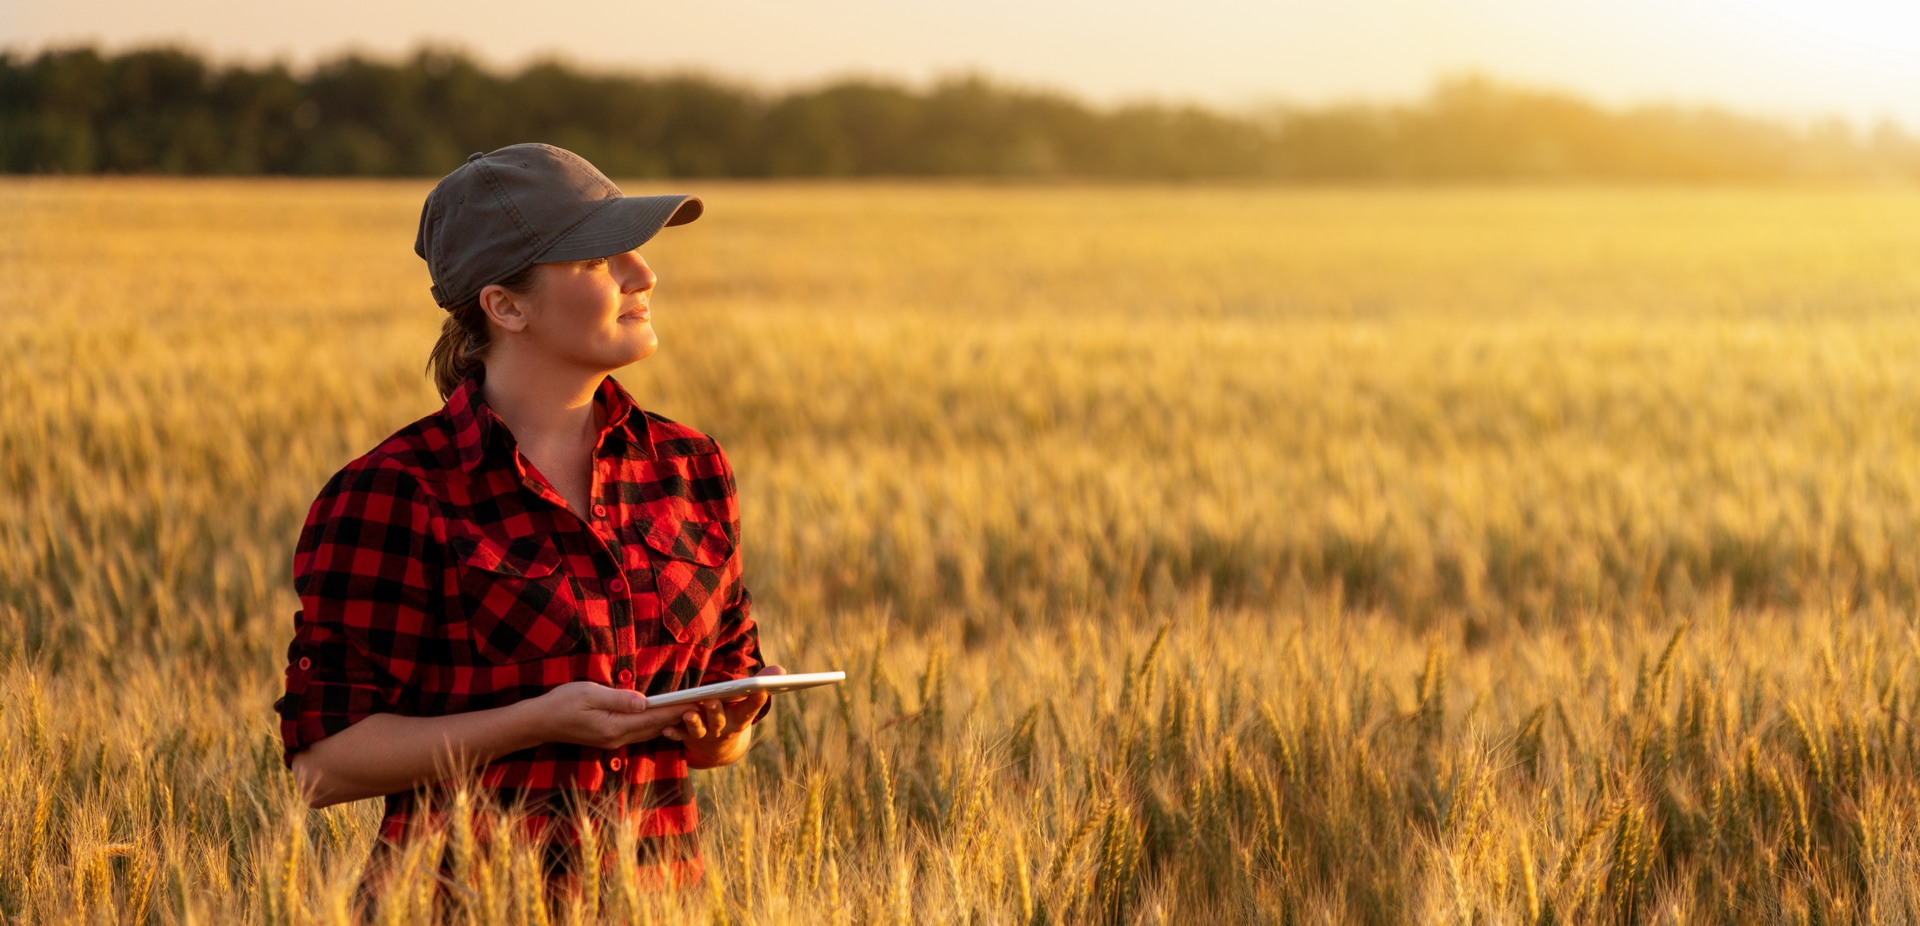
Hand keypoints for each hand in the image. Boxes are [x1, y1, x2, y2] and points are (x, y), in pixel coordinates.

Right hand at [529, 681, 692, 750]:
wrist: (539, 722)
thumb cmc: (561, 703)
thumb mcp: (589, 694)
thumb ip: (618, 698)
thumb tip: (645, 701)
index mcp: (614, 727)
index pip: (653, 718)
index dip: (677, 710)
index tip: (697, 702)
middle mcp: (617, 738)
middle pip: (655, 728)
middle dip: (679, 717)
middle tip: (702, 705)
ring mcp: (613, 741)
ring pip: (649, 732)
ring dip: (668, 722)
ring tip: (690, 711)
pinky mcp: (610, 738)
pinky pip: (639, 733)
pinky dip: (654, 725)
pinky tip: (664, 718)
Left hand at [665, 665, 784, 767]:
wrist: (719, 750)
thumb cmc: (734, 715)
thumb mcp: (748, 703)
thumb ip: (762, 684)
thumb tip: (780, 670)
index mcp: (739, 719)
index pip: (749, 710)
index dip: (756, 701)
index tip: (762, 689)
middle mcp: (722, 728)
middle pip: (719, 720)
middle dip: (716, 711)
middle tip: (713, 701)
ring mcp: (704, 735)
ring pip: (698, 729)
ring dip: (694, 722)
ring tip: (689, 713)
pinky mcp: (687, 736)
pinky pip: (679, 735)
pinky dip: (673, 732)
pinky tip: (667, 729)